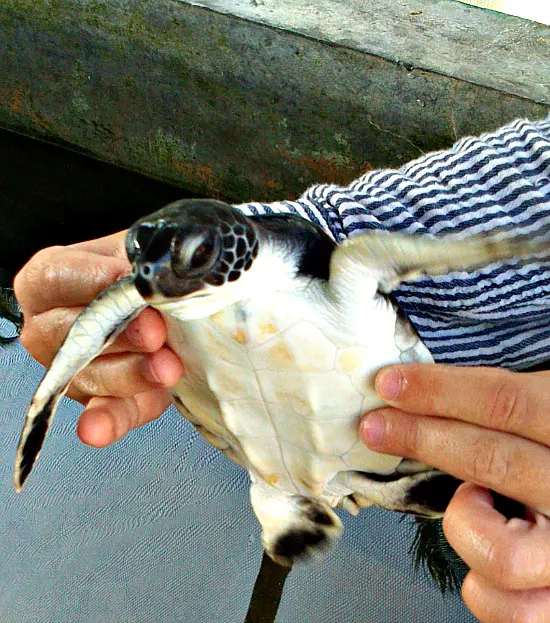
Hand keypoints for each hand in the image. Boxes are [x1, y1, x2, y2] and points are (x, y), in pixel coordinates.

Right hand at [14, 232, 183, 446]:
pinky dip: (106, 423)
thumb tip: (156, 277)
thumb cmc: (148, 275)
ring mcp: (71, 369)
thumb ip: (143, 264)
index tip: (128, 280)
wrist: (176, 304)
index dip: (92, 280)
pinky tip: (98, 430)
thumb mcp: (143, 255)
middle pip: (68, 333)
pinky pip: (104, 413)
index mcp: (50, 280)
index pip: (55, 278)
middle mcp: (50, 327)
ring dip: (130, 374)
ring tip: (167, 367)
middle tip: (155, 330)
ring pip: (89, 376)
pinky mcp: (103, 400)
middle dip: (118, 332)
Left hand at [360, 364, 549, 622]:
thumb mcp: (549, 416)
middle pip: (490, 461)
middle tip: (375, 426)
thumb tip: (430, 386)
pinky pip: (511, 610)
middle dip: (420, 438)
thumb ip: (514, 408)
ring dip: (463, 521)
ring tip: (472, 501)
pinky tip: (485, 547)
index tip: (390, 383)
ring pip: (499, 554)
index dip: (440, 390)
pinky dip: (482, 587)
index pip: (507, 402)